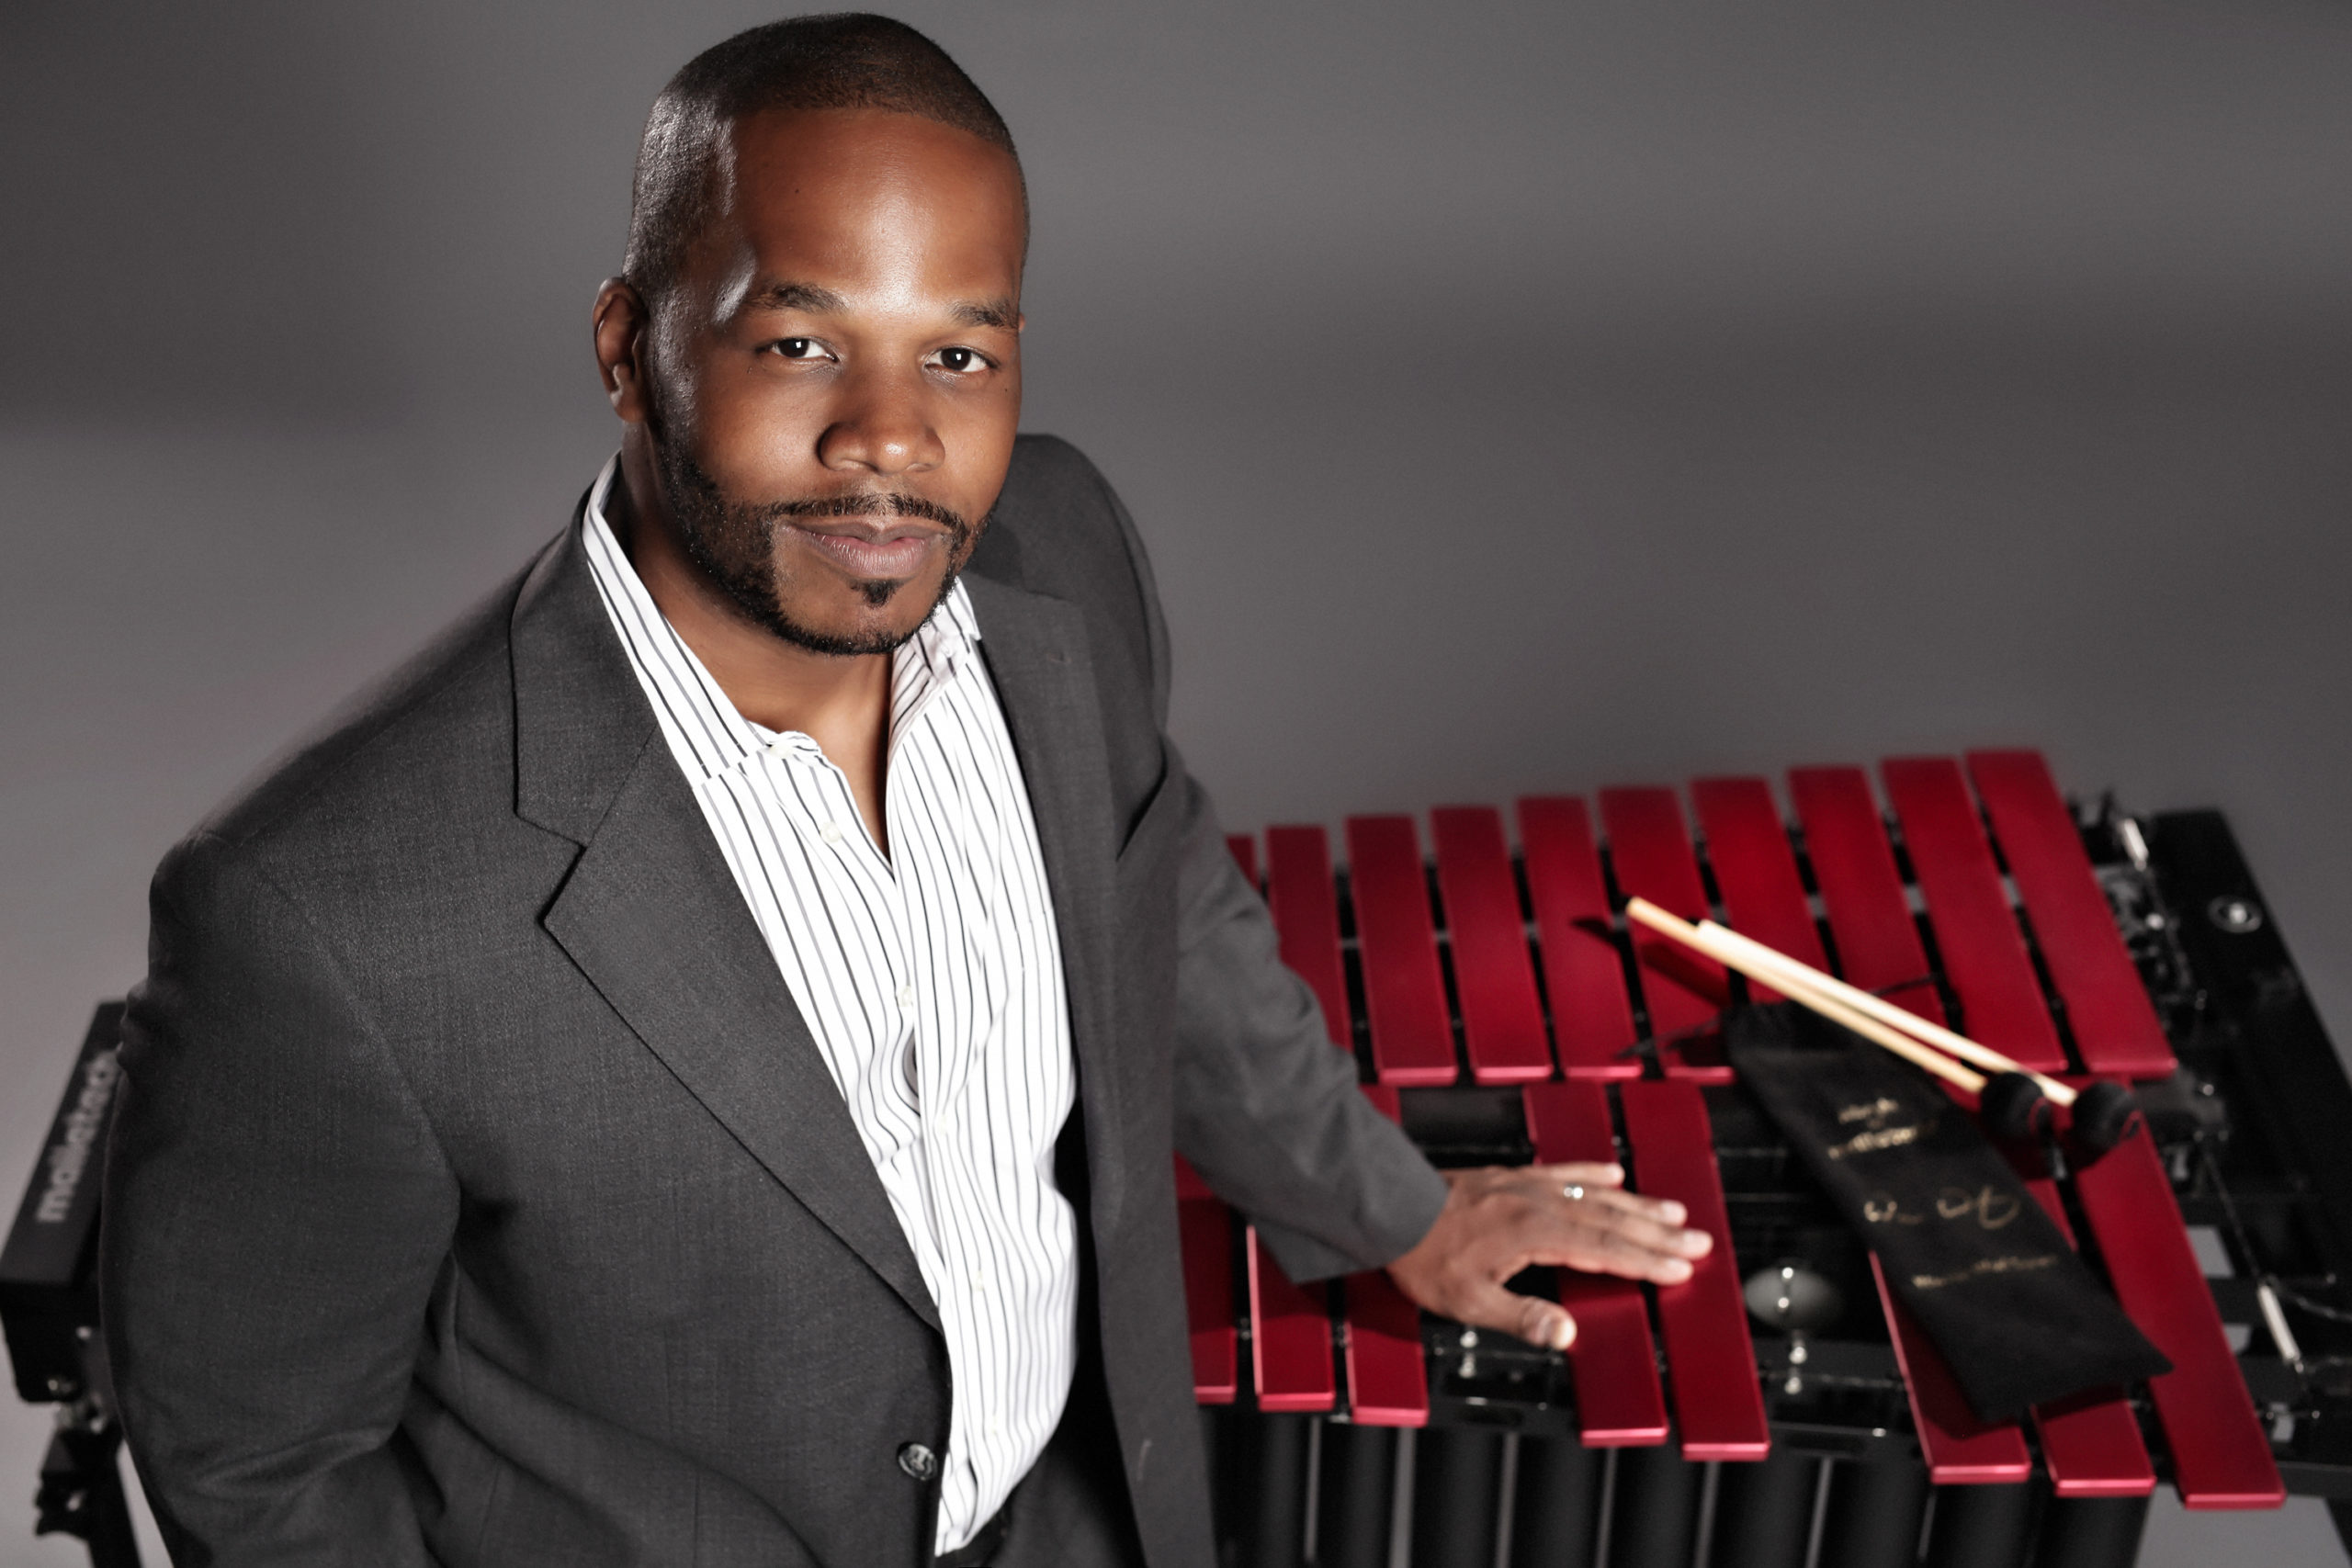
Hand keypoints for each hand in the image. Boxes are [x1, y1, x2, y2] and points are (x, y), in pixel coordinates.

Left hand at [1384, 1162, 1711, 1350]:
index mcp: (1534, 1234)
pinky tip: (1612, 1176)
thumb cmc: (1425, 1257)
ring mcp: (1526, 1186)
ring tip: (1674, 1213)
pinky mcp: (1512, 1177)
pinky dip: (1591, 1174)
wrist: (1390, 1209)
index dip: (1646, 1261)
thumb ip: (1520, 1317)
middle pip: (1611, 1219)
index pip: (1605, 1250)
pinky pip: (1563, 1172)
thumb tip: (1566, 1334)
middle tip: (1699, 1242)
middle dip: (1658, 1233)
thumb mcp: (1468, 1302)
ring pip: (1594, 1194)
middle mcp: (1537, 1204)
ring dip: (1637, 1205)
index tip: (1681, 1269)